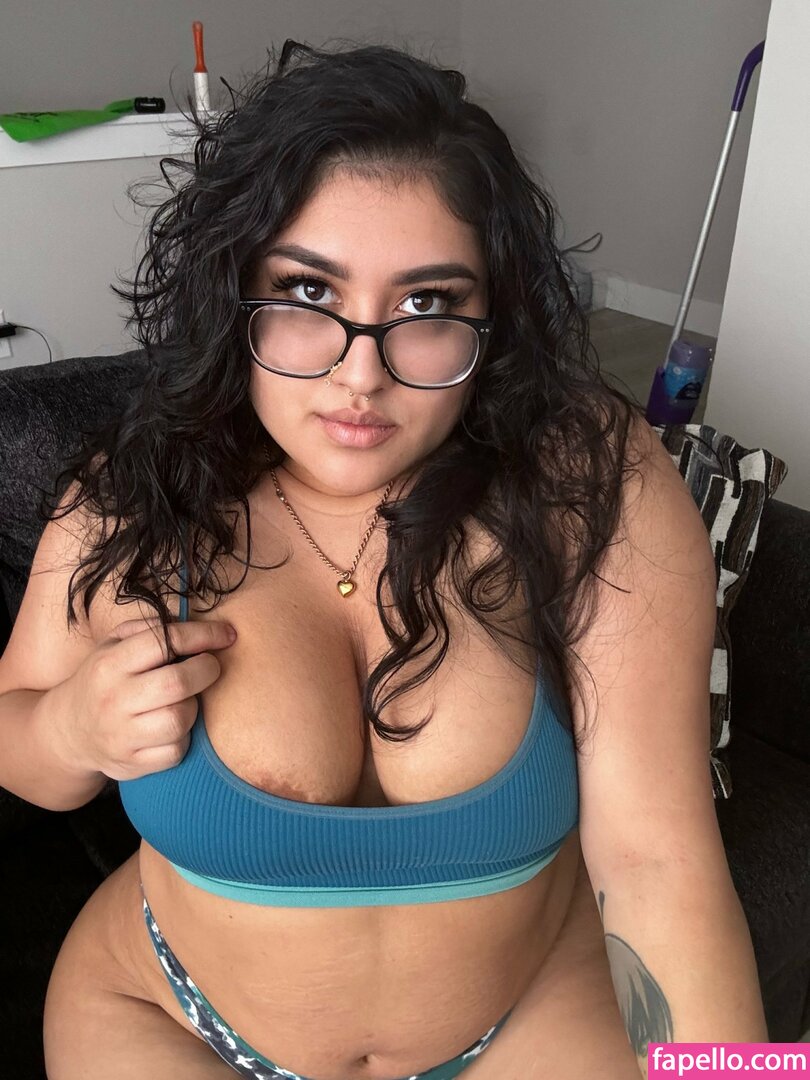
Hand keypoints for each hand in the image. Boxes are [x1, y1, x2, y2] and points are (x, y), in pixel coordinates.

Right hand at [48, 616, 236, 780]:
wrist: (69, 731)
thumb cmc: (103, 680)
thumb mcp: (112, 645)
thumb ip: (148, 630)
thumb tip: (193, 625)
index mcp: (109, 664)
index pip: (164, 642)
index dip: (203, 635)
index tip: (227, 634)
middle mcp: (113, 700)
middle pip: (177, 683)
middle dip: (206, 669)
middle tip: (210, 665)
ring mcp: (121, 736)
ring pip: (180, 719)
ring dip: (193, 707)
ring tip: (184, 699)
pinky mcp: (132, 764)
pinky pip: (176, 751)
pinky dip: (183, 737)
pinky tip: (173, 726)